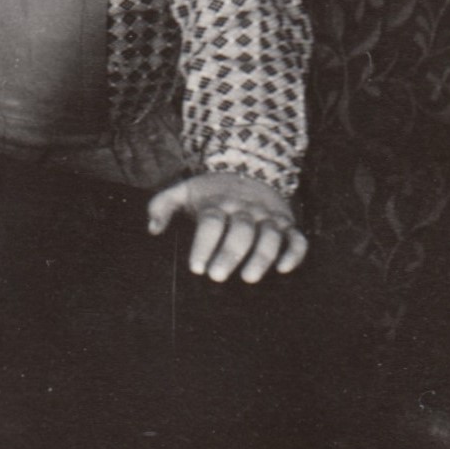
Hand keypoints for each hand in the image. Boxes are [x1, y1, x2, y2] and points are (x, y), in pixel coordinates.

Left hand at [146, 172, 307, 283]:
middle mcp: (245, 209)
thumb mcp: (184, 191)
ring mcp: (268, 216)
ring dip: (261, 256)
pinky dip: (294, 253)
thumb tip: (152, 229)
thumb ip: (162, 205)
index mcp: (218, 203)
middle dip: (229, 253)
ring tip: (248, 278)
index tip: (196, 268)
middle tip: (216, 276)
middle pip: (240, 230)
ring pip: (269, 235)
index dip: (204, 244)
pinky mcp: (287, 224)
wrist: (249, 170)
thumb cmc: (211, 192)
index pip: (211, 222)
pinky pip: (297, 238)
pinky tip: (283, 269)